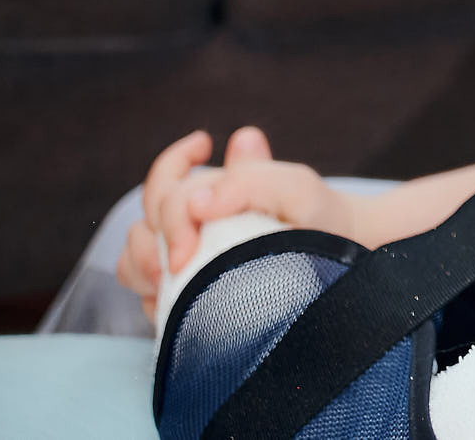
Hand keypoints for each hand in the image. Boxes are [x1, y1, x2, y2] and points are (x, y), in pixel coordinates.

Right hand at [115, 127, 358, 318]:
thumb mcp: (294, 188)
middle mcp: (191, 223)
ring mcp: (185, 261)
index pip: (165, 179)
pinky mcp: (186, 297)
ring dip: (146, 268)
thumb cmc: (317, 217)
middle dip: (160, 237)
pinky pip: (147, 300)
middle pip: (144, 222)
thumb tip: (196, 201)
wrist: (341, 259)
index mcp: (210, 190)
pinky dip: (153, 299)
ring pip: (133, 260)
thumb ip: (248, 181)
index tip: (196, 172)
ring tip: (181, 276)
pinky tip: (184, 302)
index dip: (169, 173)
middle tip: (184, 258)